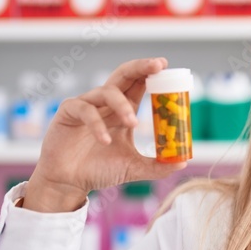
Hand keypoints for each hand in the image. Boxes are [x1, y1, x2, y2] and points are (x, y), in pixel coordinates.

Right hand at [24, 57, 186, 211]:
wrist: (69, 183)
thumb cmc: (99, 170)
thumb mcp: (134, 168)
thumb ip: (157, 166)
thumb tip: (183, 163)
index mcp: (122, 110)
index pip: (139, 84)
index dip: (151, 73)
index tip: (165, 66)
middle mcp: (105, 104)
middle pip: (123, 75)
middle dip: (141, 67)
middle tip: (157, 66)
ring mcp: (86, 105)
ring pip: (106, 91)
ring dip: (122, 105)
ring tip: (133, 124)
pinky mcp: (68, 112)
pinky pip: (84, 109)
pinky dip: (97, 124)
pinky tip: (105, 141)